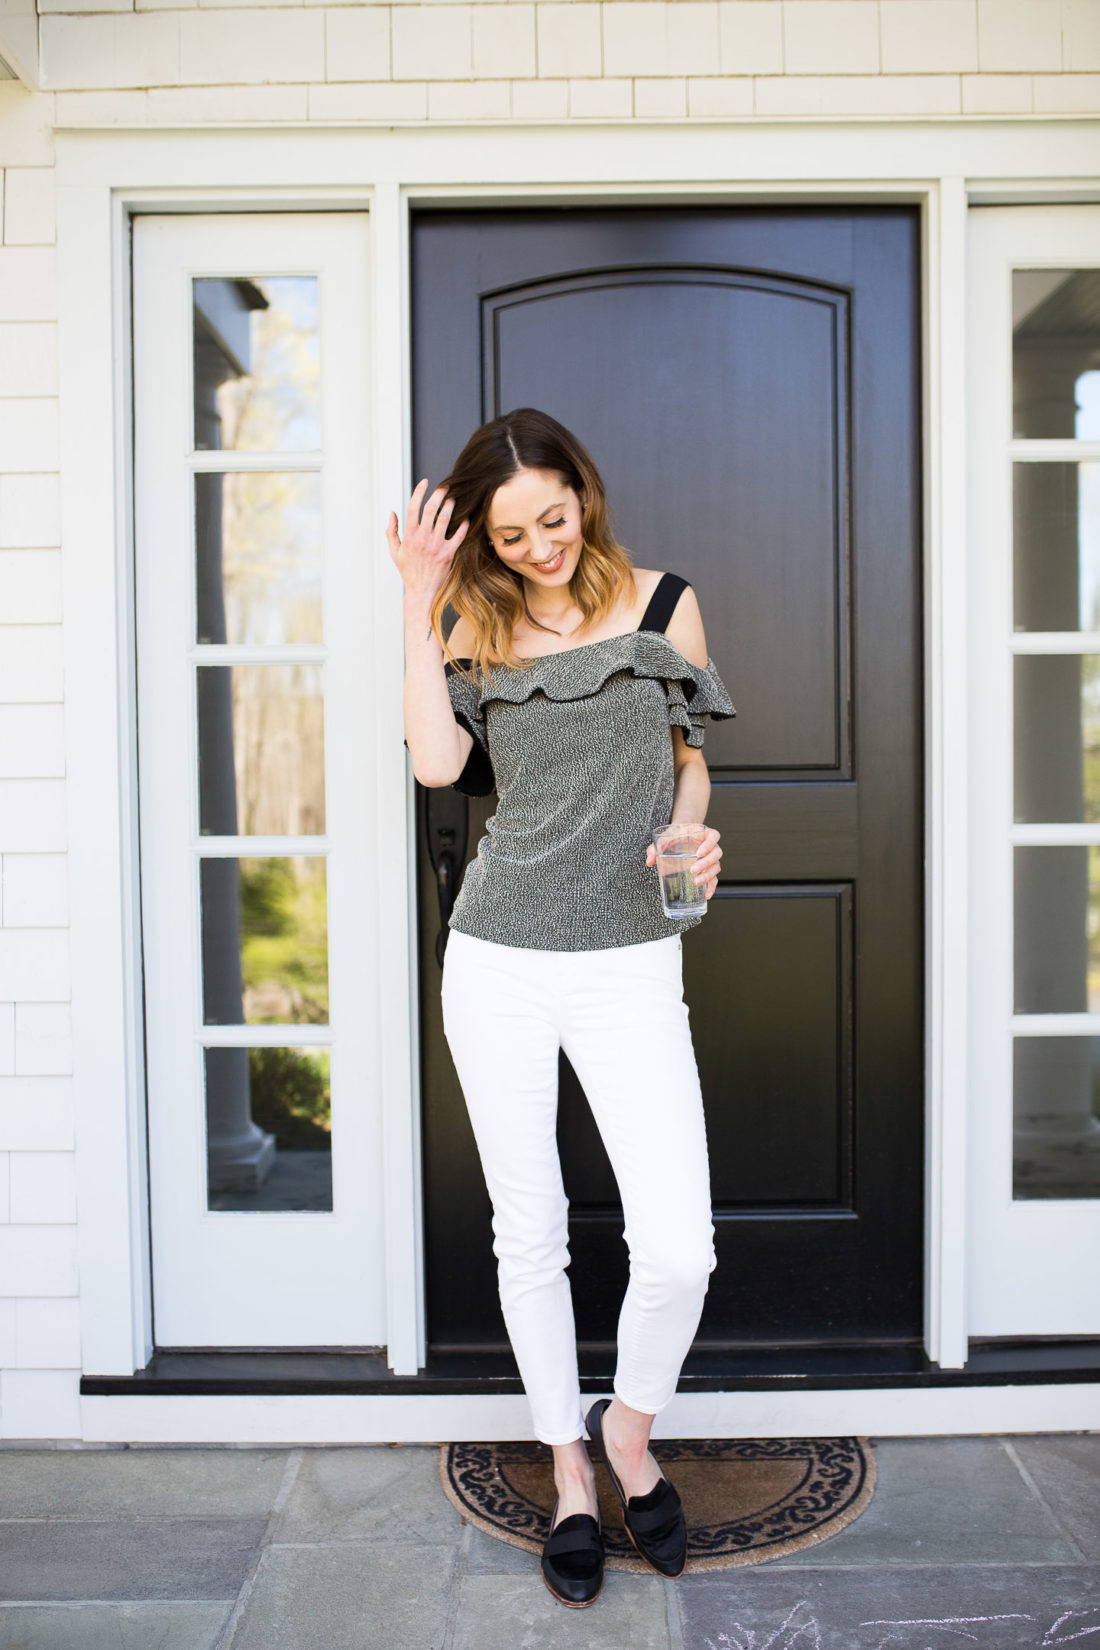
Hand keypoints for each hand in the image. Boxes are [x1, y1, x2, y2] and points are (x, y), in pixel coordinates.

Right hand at [386, 478, 468, 606]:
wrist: (421, 591)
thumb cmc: (408, 571)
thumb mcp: (395, 552)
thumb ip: (391, 531)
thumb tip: (392, 513)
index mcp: (409, 536)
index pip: (413, 508)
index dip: (419, 492)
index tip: (424, 482)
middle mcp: (423, 539)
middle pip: (431, 509)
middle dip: (438, 494)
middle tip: (445, 487)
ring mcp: (436, 546)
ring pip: (445, 519)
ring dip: (450, 506)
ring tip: (454, 498)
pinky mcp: (448, 554)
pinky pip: (459, 536)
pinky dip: (463, 526)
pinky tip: (466, 519)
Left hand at [646, 825, 721, 899]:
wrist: (680, 837)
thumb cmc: (676, 835)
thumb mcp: (665, 837)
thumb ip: (656, 847)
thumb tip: (650, 861)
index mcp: (703, 834)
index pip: (713, 836)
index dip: (709, 844)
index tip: (699, 852)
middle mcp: (711, 846)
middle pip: (716, 853)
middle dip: (705, 863)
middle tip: (692, 870)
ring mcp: (711, 858)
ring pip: (716, 866)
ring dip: (707, 875)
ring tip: (695, 882)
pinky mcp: (708, 869)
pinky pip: (714, 878)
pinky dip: (711, 887)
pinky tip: (707, 894)